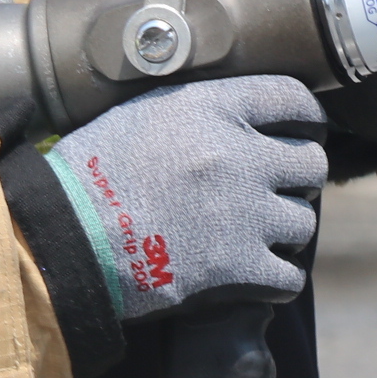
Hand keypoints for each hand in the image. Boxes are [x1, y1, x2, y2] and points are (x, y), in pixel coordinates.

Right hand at [28, 75, 326, 323]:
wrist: (65, 238)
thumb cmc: (92, 174)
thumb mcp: (142, 113)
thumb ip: (198, 108)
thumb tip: (238, 111)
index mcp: (213, 108)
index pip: (293, 99)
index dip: (306, 119)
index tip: (303, 132)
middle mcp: (238, 155)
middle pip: (311, 163)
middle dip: (295, 178)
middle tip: (269, 191)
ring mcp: (244, 213)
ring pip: (303, 222)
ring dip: (281, 231)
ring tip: (249, 234)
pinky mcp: (241, 267)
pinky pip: (289, 274)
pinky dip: (274, 277)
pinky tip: (250, 273)